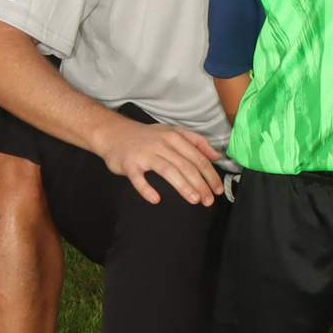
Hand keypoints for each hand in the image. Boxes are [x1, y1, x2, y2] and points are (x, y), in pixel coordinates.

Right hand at [93, 119, 225, 207]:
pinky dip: (147, 189)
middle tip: (209, 200)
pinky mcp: (130, 164)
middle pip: (186, 165)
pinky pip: (139, 179)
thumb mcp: (173, 132)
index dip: (210, 174)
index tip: (218, 189)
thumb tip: (216, 156)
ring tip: (194, 200)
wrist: (114, 133)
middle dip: (201, 184)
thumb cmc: (148, 136)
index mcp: (175, 137)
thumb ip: (196, 141)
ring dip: (183, 187)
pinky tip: (156, 200)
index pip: (198, 157)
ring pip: (168, 171)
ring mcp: (145, 154)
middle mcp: (162, 144)